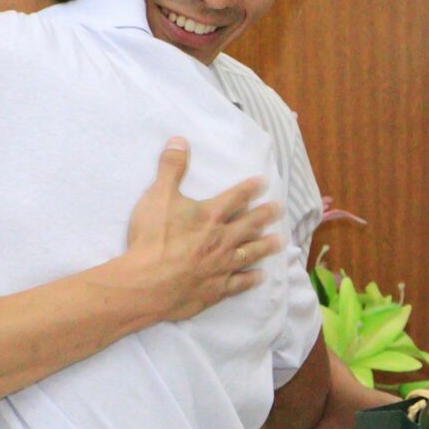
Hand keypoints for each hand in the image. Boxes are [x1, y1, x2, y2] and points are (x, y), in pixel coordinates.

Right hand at [120, 138, 283, 322]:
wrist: (147, 283)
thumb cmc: (152, 238)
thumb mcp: (158, 196)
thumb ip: (171, 168)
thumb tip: (180, 140)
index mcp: (210, 215)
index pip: (235, 197)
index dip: (250, 188)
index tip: (264, 183)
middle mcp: (221, 239)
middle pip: (250, 224)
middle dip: (266, 215)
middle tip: (280, 209)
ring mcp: (221, 266)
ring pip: (250, 252)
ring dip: (266, 245)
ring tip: (280, 241)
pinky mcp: (216, 289)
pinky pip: (239, 283)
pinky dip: (251, 279)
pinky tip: (261, 275)